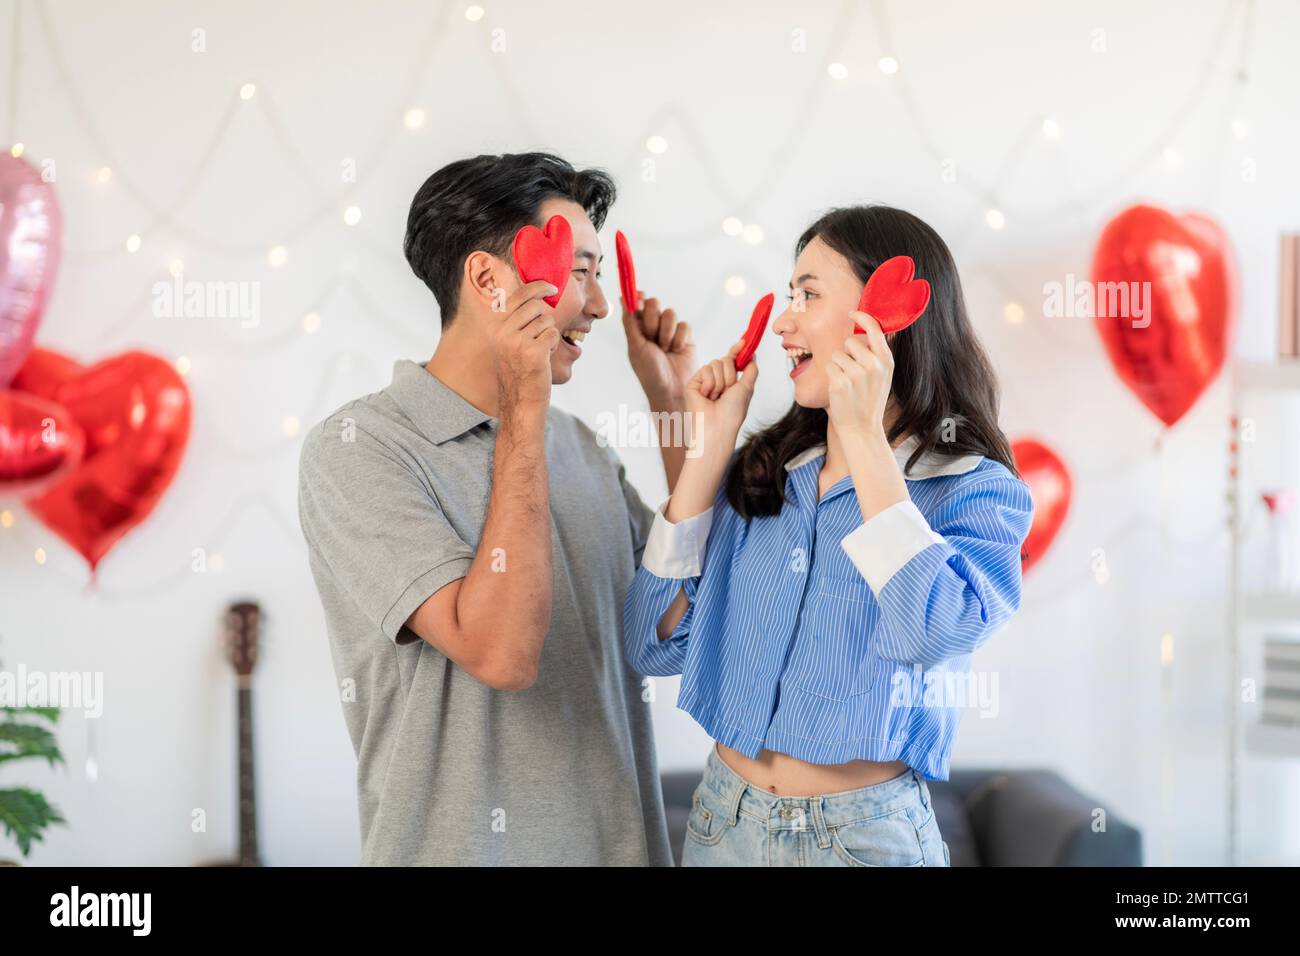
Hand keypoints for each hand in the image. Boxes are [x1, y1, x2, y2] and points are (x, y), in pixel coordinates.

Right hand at [492, 279, 560, 412]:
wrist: (520, 400)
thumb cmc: (520, 369)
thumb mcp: (510, 340)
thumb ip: (518, 318)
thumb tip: (539, 294)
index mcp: (495, 326)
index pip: (519, 296)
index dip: (538, 287)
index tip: (551, 287)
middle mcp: (503, 332)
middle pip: (536, 306)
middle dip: (545, 318)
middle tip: (540, 337)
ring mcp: (517, 342)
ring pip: (547, 321)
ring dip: (549, 335)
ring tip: (539, 351)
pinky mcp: (533, 352)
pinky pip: (553, 335)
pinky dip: (553, 345)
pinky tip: (543, 358)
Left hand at [623, 290, 695, 408]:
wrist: (672, 390)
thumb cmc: (650, 373)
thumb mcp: (635, 347)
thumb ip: (630, 322)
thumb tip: (622, 298)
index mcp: (638, 329)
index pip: (637, 304)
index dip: (638, 298)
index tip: (639, 298)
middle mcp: (653, 327)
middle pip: (654, 303)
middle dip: (652, 319)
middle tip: (651, 336)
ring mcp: (670, 331)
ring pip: (670, 312)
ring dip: (666, 331)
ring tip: (665, 348)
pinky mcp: (686, 336)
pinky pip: (684, 324)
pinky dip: (679, 338)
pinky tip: (676, 351)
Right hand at [684, 338, 758, 457]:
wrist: (717, 427)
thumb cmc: (733, 413)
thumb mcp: (747, 388)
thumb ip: (751, 369)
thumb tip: (752, 354)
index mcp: (729, 382)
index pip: (732, 361)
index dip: (737, 351)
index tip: (744, 342)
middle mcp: (716, 380)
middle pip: (724, 360)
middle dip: (730, 375)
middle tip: (727, 392)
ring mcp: (704, 381)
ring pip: (715, 364)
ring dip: (720, 382)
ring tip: (716, 397)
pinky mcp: (693, 383)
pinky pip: (705, 370)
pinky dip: (709, 383)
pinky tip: (706, 396)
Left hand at [826, 311, 892, 440]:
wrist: (862, 428)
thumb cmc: (869, 400)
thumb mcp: (883, 375)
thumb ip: (877, 353)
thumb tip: (867, 328)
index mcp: (886, 361)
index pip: (874, 329)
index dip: (861, 317)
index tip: (851, 313)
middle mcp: (873, 365)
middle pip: (850, 342)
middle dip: (847, 353)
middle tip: (852, 373)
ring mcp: (857, 374)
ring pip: (837, 355)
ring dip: (838, 367)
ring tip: (847, 384)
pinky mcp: (840, 382)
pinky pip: (829, 367)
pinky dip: (831, 376)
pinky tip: (840, 389)